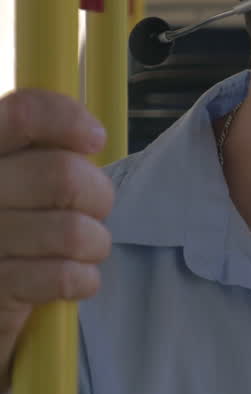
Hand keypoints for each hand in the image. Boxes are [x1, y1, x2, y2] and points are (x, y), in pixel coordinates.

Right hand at [0, 89, 113, 393]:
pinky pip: (65, 276)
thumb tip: (90, 138)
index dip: (70, 121)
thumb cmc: (10, 231)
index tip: (94, 140)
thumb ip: (39, 154)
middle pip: (64, 174)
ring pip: (73, 231)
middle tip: (92, 211)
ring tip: (83, 250)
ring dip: (94, 243)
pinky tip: (74, 280)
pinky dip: (84, 279)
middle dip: (97, 196)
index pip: (24, 113)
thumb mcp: (17, 181)